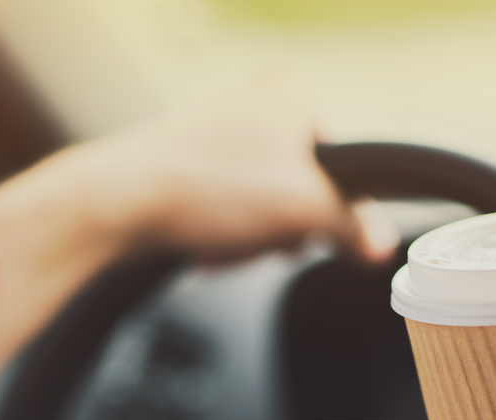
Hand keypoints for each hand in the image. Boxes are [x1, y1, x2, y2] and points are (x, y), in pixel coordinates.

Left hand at [51, 79, 397, 263]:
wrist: (115, 202)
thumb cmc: (203, 187)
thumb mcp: (304, 210)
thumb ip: (353, 228)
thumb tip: (380, 245)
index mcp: (293, 97)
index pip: (347, 168)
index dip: (335, 212)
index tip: (317, 236)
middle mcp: (257, 106)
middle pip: (304, 191)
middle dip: (282, 229)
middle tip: (262, 238)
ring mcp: (221, 133)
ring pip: (264, 207)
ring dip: (251, 239)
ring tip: (225, 242)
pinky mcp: (191, 164)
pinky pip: (229, 210)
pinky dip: (223, 235)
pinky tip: (206, 246)